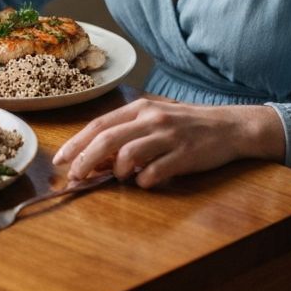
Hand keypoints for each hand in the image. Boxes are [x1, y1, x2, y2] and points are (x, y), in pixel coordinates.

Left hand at [53, 93, 285, 189]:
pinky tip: (146, 182)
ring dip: (117, 172)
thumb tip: (96, 157)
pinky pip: (155, 172)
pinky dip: (144, 181)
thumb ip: (128, 134)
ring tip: (122, 177)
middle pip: (107, 139)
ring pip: (128, 155)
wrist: (229, 127)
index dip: (77, 143)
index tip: (61, 160)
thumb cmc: (186, 125)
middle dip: (85, 160)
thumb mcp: (155, 120)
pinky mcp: (185, 155)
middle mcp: (151, 118)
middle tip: (75, 177)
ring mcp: (168, 136)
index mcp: (140, 108)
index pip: (99, 125)